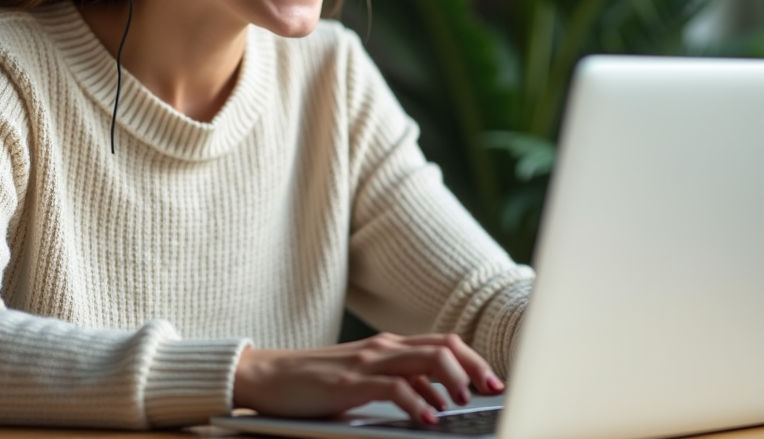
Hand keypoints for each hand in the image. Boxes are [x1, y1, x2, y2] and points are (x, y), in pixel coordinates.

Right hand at [232, 332, 504, 423]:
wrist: (268, 376)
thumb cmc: (316, 384)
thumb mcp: (365, 381)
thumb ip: (400, 384)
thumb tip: (438, 402)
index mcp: (391, 347)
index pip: (444, 343)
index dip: (475, 360)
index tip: (494, 383)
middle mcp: (385, 348)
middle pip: (444, 347)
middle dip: (475, 368)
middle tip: (492, 392)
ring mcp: (368, 361)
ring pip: (427, 359)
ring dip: (454, 381)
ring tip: (465, 404)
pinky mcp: (351, 381)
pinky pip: (395, 387)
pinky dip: (418, 402)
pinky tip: (428, 419)